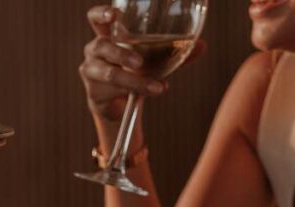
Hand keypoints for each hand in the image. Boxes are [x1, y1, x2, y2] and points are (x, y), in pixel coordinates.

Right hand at [79, 5, 206, 121]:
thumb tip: (202, 45)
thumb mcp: (155, 59)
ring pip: (110, 74)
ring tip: (155, 87)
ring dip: (134, 81)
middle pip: (102, 45)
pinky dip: (136, 93)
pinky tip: (153, 92)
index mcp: (108, 35)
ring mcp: (91, 71)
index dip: (101, 14)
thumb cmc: (137, 73)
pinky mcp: (94, 92)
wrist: (121, 105)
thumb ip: (174, 51)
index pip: (95, 18)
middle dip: (121, 54)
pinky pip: (113, 92)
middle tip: (139, 63)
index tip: (115, 15)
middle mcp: (95, 51)